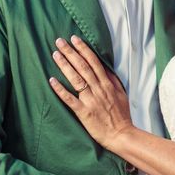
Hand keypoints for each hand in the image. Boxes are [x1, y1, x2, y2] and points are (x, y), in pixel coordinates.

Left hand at [49, 35, 132, 149]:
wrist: (122, 135)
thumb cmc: (121, 115)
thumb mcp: (121, 93)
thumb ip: (112, 79)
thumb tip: (104, 66)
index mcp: (107, 84)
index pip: (94, 61)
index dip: (83, 49)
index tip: (74, 39)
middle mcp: (98, 89)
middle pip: (83, 66)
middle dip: (70, 52)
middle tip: (59, 41)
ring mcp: (90, 100)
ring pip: (76, 79)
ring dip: (65, 66)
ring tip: (55, 55)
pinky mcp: (84, 112)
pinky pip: (70, 99)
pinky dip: (60, 89)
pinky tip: (52, 80)